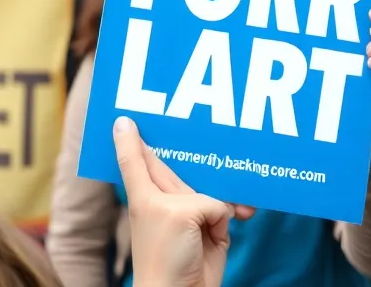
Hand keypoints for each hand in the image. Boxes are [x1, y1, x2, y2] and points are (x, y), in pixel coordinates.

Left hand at [114, 117, 252, 286]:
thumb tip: (221, 207)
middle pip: (186, 161)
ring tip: (240, 197)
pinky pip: (230, 206)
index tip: (124, 114)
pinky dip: (239, 208)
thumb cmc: (163, 256)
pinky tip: (246, 211)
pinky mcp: (214, 227)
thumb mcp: (171, 213)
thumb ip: (197, 197)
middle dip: (199, 152)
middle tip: (213, 130)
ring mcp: (191, 211)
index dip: (131, 135)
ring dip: (228, 185)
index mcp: (145, 189)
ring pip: (214, 183)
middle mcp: (167, 196)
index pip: (137, 153)